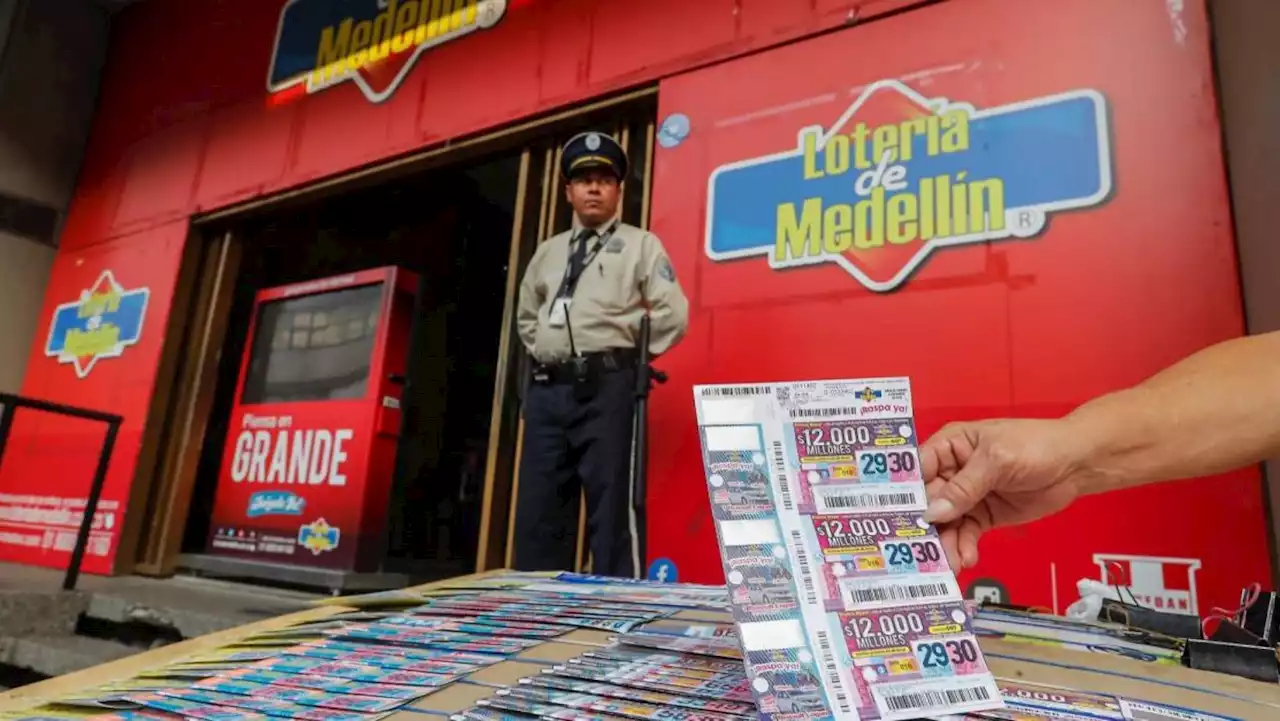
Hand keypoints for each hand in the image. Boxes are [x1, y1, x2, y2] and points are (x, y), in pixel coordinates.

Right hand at [919, 418, 1090, 569]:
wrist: (1077, 464)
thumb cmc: (1037, 446)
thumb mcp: (997, 460)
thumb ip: (964, 487)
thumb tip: (932, 513)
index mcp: (949, 445)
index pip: (917, 469)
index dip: (905, 493)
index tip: (895, 520)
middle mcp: (952, 471)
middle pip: (928, 501)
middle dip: (925, 526)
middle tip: (920, 552)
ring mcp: (967, 495)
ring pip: (945, 522)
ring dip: (944, 543)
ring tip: (949, 563)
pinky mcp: (984, 515)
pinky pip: (965, 533)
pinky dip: (963, 547)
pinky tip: (966, 558)